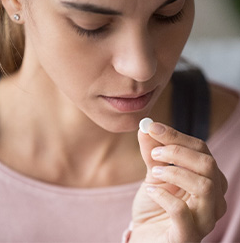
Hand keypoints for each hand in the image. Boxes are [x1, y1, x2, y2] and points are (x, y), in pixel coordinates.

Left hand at [130, 122, 226, 242]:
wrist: (146, 236)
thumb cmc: (154, 205)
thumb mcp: (153, 174)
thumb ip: (152, 152)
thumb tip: (146, 128)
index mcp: (207, 179)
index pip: (200, 150)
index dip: (176, 136)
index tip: (151, 127)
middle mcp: (213, 199)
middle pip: (207, 164)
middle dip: (177, 152)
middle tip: (154, 153)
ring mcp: (204, 219)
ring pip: (204, 186)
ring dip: (174, 172)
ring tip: (153, 172)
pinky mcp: (188, 237)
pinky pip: (183, 212)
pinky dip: (163, 196)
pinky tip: (150, 191)